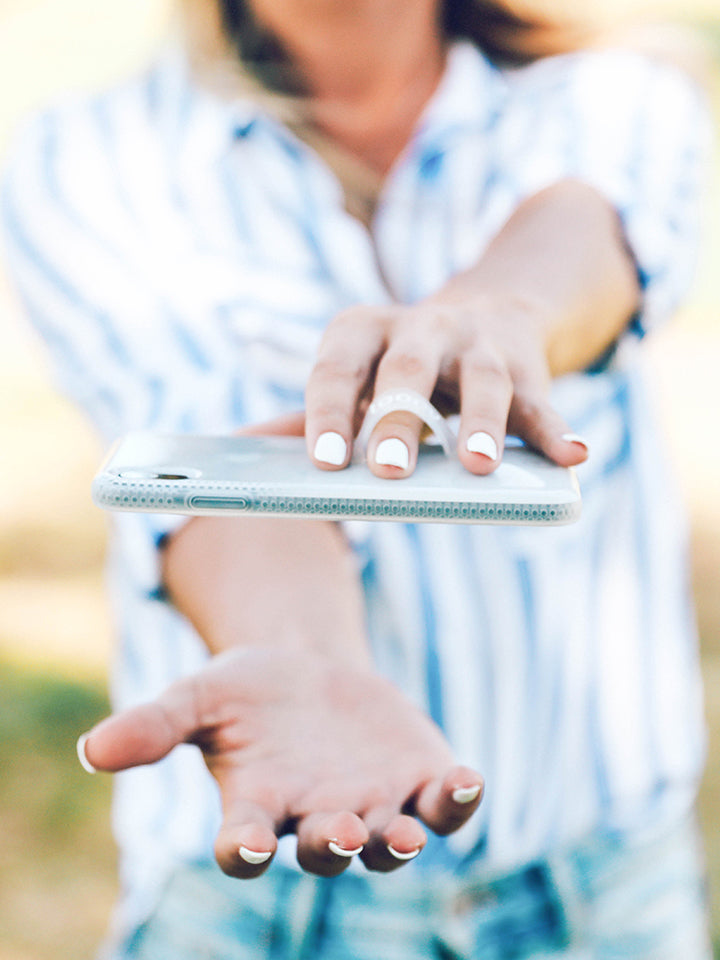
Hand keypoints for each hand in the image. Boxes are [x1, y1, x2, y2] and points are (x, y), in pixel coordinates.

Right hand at [79, 645, 482, 878]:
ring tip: (405, 833)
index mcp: (259, 808)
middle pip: (328, 849)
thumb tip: (92, 748)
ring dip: (400, 840)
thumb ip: (154, 724)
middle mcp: (318, 818)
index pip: (247, 845)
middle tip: (339, 832)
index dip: (248, 850)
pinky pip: (442, 803)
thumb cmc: (247, 692)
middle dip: (335, 843)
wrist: (309, 671)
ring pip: (390, 840)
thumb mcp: (198, 696)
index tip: (249, 845)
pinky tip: (466, 778)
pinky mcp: (417, 778)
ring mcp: (374, 805)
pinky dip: (456, 799)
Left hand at [303, 297, 588, 477]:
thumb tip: (247, 448)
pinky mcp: (527, 369)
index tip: (327, 464)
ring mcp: (479, 345)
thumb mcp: (356, 372)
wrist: (485, 315)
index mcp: (364, 329)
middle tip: (390, 472)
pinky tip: (574, 455)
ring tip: (478, 467)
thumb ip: (317, 411)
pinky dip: (557, 431)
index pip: (338, 367)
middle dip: (399, 419)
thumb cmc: (397, 366)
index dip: (330, 412)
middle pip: (408, 370)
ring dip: (481, 424)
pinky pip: (542, 403)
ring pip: (484, 381)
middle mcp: (422, 328)